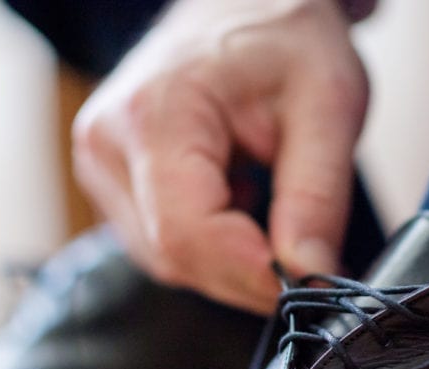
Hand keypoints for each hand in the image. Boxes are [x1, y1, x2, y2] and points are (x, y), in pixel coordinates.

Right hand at [72, 0, 369, 313]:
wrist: (240, 2)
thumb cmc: (283, 36)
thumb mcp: (328, 104)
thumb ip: (318, 197)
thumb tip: (312, 278)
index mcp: (154, 115)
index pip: (187, 235)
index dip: (252, 273)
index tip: (311, 280)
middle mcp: (106, 144)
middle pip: (175, 257)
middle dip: (248, 273)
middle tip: (307, 256)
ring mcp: (99, 166)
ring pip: (167, 261)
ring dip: (230, 260)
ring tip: (268, 202)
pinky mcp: (109, 183)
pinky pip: (160, 247)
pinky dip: (210, 246)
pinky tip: (237, 202)